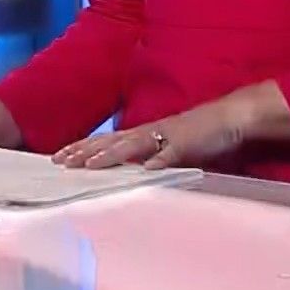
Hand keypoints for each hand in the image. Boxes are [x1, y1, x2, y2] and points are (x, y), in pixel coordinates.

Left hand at [53, 82, 289, 170]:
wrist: (230, 118)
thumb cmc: (199, 133)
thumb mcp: (167, 145)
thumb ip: (148, 155)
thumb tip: (128, 169)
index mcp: (144, 133)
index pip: (107, 140)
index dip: (83, 148)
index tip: (60, 156)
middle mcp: (149, 132)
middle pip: (110, 141)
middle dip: (84, 151)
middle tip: (59, 160)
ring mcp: (166, 136)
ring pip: (132, 145)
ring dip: (109, 155)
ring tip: (88, 164)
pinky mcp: (186, 144)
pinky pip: (169, 154)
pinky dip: (156, 161)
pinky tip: (143, 170)